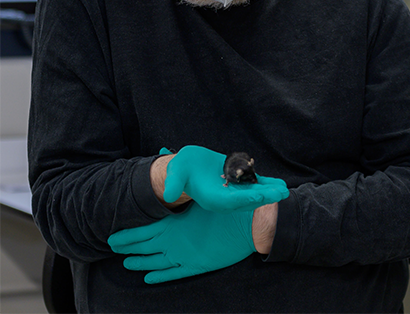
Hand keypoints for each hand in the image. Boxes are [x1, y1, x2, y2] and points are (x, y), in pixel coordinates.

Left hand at [109, 203, 255, 283]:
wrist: (247, 226)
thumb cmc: (224, 209)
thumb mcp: (199, 199)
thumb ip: (180, 196)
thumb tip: (166, 180)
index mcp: (171, 226)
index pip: (140, 233)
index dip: (125, 236)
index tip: (112, 237)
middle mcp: (172, 244)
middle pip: (143, 248)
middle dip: (127, 249)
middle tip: (114, 249)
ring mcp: (182, 257)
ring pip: (153, 263)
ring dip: (139, 263)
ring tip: (127, 263)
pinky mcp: (194, 266)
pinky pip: (171, 274)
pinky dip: (158, 276)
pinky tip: (148, 278)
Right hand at [157, 145, 288, 212]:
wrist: (188, 167)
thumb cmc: (181, 169)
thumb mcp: (175, 173)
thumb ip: (174, 184)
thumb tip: (169, 194)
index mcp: (211, 198)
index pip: (230, 201)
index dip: (244, 198)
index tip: (259, 196)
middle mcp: (224, 198)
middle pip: (246, 200)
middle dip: (263, 197)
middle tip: (280, 194)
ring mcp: (232, 192)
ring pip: (253, 193)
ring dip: (268, 192)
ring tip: (283, 190)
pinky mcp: (237, 183)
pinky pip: (254, 185)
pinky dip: (266, 184)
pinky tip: (278, 183)